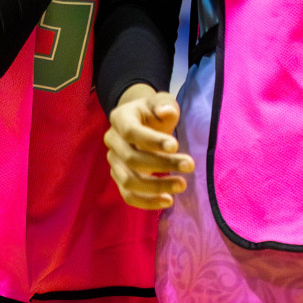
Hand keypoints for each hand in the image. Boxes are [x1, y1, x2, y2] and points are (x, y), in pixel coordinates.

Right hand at [104, 84, 194, 209]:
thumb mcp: (161, 101)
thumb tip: (166, 111)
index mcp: (120, 118)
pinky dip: (147, 202)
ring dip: (156, 186)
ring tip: (182, 185)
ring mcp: (113, 161)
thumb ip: (164, 104)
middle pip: (132, 159)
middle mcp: (112, 140)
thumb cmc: (154, 111)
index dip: (152, 141)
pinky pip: (128, 195)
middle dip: (163, 164)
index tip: (176, 146)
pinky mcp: (119, 178)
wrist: (143, 120)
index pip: (131, 132)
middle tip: (190, 165)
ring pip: (129, 181)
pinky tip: (168, 201)